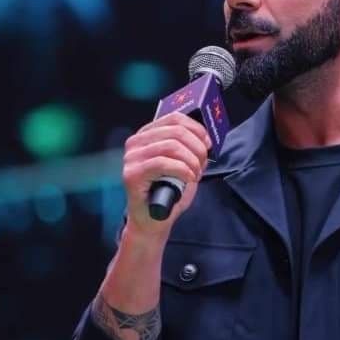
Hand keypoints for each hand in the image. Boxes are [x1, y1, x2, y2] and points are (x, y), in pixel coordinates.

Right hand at [122, 112, 211, 236]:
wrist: (153, 221)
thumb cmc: (168, 192)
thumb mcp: (183, 164)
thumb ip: (190, 149)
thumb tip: (205, 139)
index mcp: (147, 135)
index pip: (174, 118)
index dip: (196, 129)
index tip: (208, 144)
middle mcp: (135, 143)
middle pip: (175, 131)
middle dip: (197, 147)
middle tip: (202, 164)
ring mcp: (131, 158)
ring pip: (171, 146)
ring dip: (191, 161)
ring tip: (196, 174)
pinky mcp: (132, 174)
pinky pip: (163, 163)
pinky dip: (183, 170)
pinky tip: (189, 179)